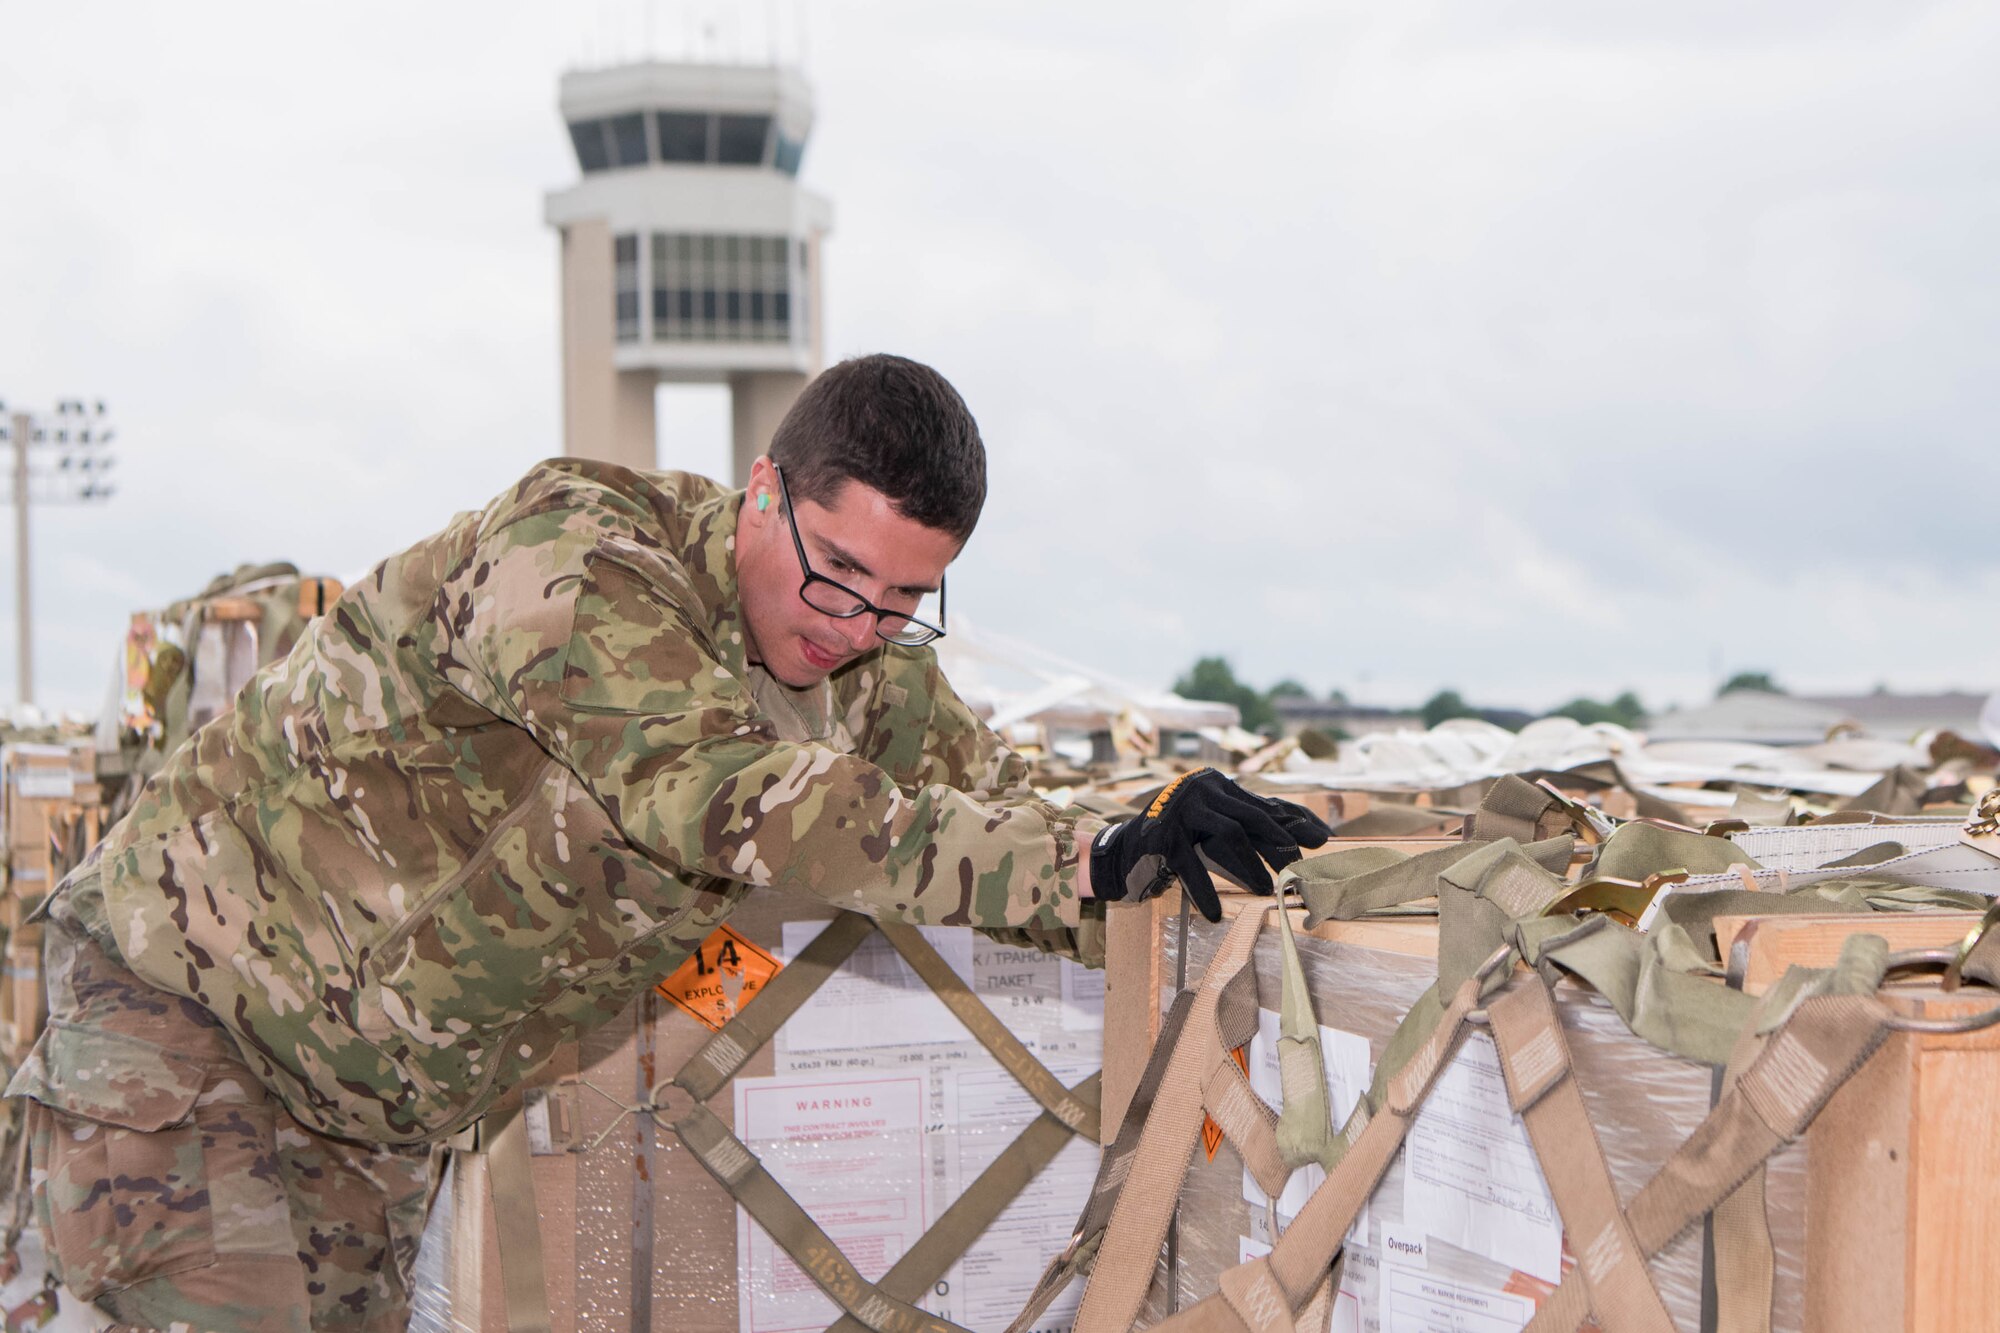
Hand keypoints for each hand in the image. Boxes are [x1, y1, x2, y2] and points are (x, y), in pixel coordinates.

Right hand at [1090, 768, 1332, 922]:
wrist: (1123, 850)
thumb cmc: (1180, 840)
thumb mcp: (1217, 826)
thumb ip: (1254, 826)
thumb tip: (1312, 832)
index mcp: (1217, 783)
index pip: (1263, 803)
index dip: (1294, 822)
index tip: (1322, 840)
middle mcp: (1199, 788)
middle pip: (1251, 817)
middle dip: (1279, 844)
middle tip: (1297, 870)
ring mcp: (1180, 809)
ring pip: (1228, 833)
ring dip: (1250, 866)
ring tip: (1266, 890)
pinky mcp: (1162, 834)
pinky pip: (1191, 864)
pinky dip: (1205, 890)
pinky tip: (1214, 913)